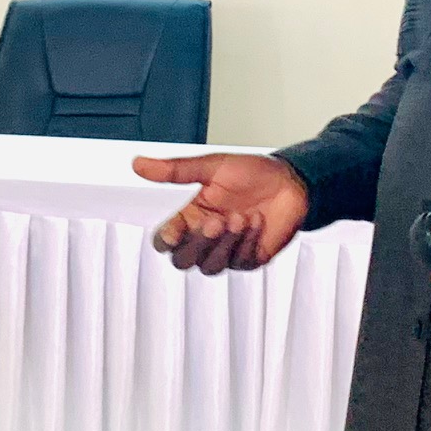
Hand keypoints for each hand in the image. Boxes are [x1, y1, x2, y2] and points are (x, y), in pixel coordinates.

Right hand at [132, 153, 309, 274]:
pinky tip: (257, 222)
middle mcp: (205, 237)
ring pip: (209, 266)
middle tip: (215, 221)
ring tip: (241, 217)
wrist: (292, 181)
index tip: (174, 231)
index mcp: (190, 216)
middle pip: (183, 260)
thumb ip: (175, 171)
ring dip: (224, 243)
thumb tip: (138, 164)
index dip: (166, 239)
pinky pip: (239, 262)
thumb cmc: (253, 173)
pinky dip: (247, 242)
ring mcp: (227, 250)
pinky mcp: (249, 258)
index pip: (166, 240)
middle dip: (197, 243)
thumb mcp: (212, 166)